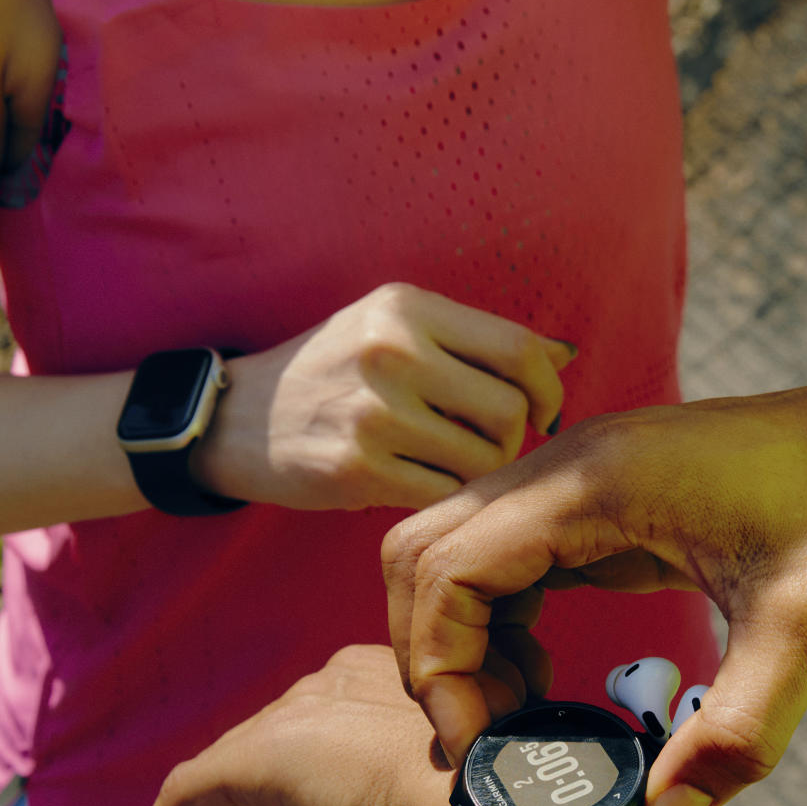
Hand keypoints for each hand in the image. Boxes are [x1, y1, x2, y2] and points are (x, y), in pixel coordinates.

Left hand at [135, 645, 457, 805]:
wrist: (489, 802)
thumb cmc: (495, 803)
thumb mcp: (464, 784)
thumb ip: (436, 785)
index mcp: (381, 680)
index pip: (310, 733)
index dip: (288, 792)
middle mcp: (328, 686)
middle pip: (258, 755)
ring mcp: (290, 719)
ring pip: (215, 780)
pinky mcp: (254, 759)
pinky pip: (183, 801)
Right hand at [194, 284, 575, 511]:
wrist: (239, 421)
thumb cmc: (336, 373)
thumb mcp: (394, 329)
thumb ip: (477, 341)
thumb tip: (566, 353)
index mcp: (408, 308)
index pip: (519, 349)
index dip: (548, 389)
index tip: (543, 412)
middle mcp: (392, 352)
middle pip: (510, 410)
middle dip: (513, 438)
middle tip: (486, 444)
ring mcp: (373, 412)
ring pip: (483, 459)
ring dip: (480, 472)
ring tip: (450, 463)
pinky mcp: (358, 470)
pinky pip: (444, 494)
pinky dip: (445, 497)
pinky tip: (423, 484)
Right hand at [383, 355, 806, 805]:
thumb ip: (740, 731)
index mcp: (598, 481)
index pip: (446, 566)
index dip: (439, 665)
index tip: (483, 744)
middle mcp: (571, 462)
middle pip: (425, 550)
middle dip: (432, 652)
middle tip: (489, 737)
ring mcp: (583, 473)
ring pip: (459, 549)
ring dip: (462, 635)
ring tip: (519, 716)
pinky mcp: (605, 494)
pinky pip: (509, 552)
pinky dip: (500, 617)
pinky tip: (547, 672)